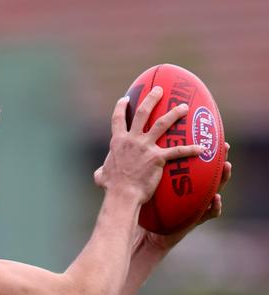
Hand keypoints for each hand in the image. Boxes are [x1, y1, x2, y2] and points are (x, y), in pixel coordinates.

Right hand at [94, 87, 203, 204]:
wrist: (122, 195)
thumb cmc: (112, 188)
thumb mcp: (101, 176)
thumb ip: (102, 171)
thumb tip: (100, 173)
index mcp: (118, 142)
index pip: (118, 119)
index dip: (121, 107)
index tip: (125, 99)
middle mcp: (132, 139)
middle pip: (143, 112)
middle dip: (152, 98)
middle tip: (159, 89)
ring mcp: (146, 147)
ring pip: (162, 123)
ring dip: (174, 113)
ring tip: (184, 106)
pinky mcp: (158, 158)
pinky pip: (177, 151)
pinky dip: (191, 149)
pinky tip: (202, 148)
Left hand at [141, 143, 231, 254]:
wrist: (145, 235)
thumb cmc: (144, 210)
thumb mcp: (142, 187)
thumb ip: (141, 169)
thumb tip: (128, 147)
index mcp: (180, 179)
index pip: (192, 161)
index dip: (200, 148)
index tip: (205, 132)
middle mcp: (190, 189)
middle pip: (208, 170)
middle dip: (219, 157)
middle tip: (225, 145)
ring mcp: (195, 204)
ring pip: (214, 188)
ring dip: (224, 178)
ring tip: (227, 166)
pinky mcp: (196, 220)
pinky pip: (210, 213)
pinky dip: (216, 206)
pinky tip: (217, 199)